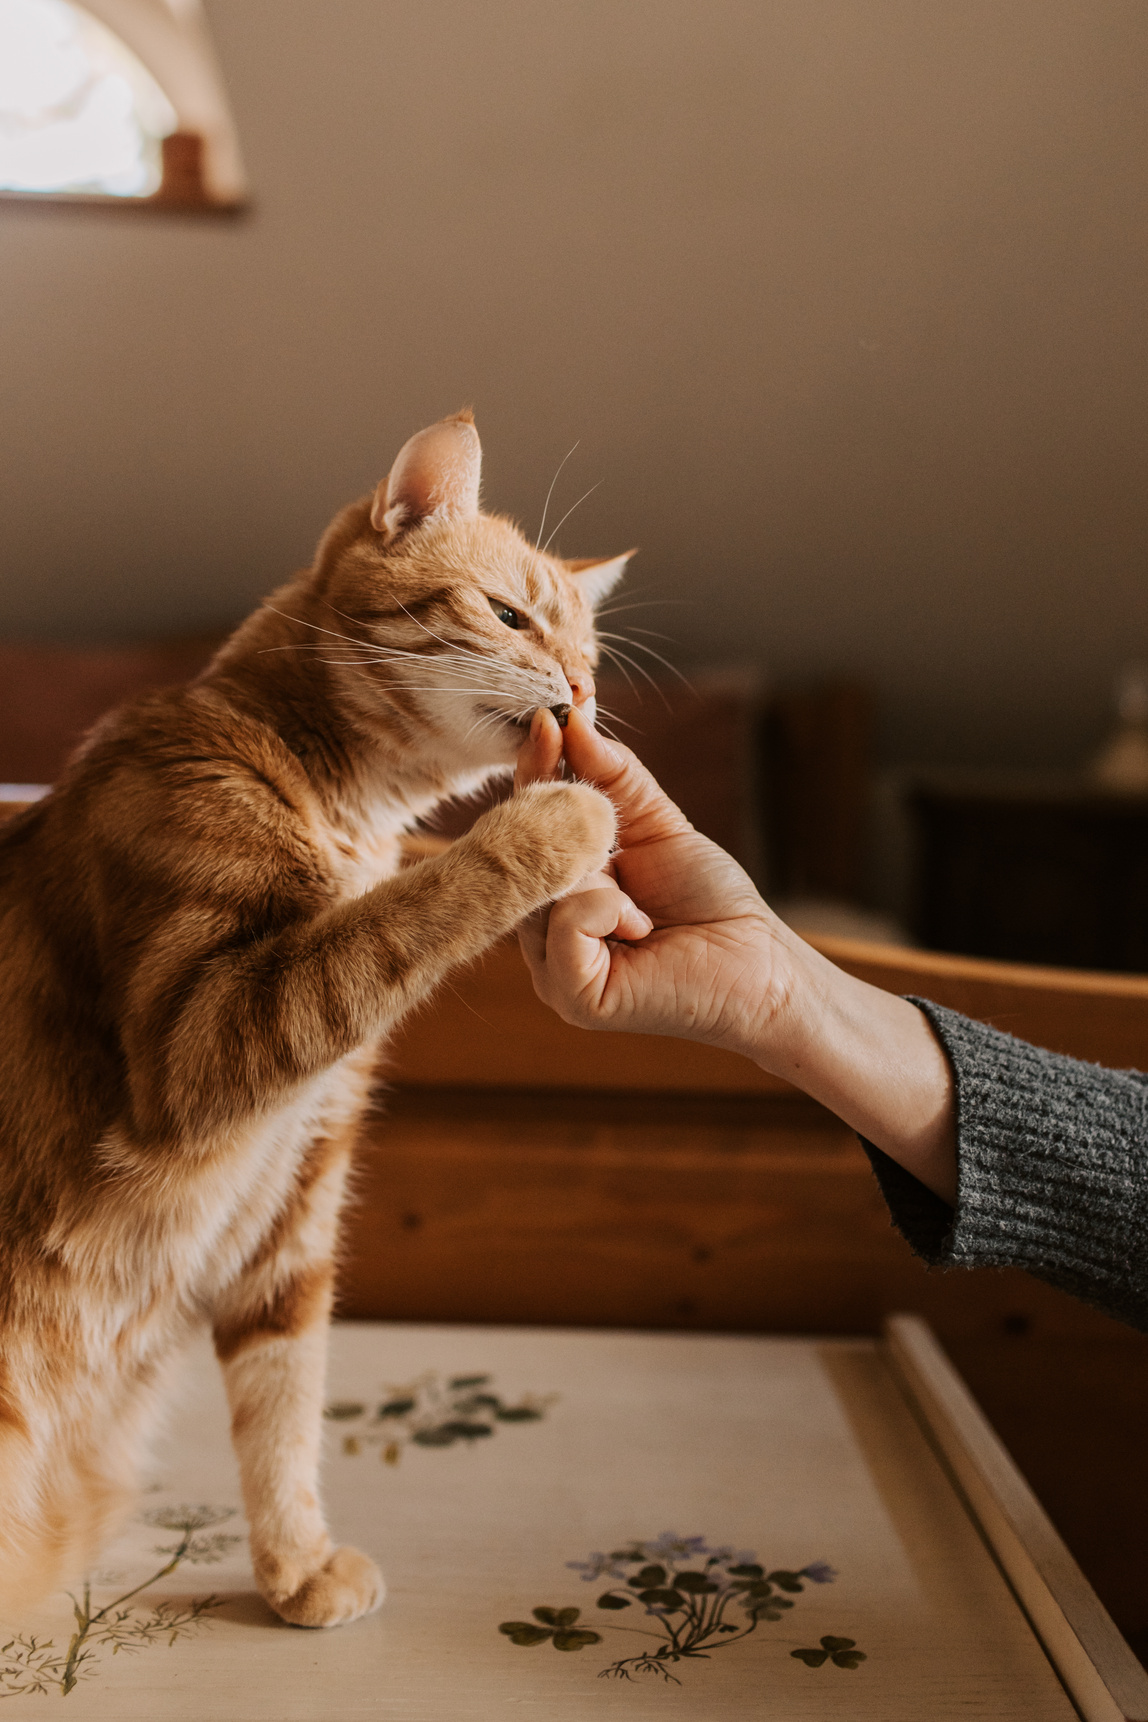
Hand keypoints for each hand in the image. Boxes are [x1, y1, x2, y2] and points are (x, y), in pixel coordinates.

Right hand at [513, 705, 799, 1058]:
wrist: (759, 962)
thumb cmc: (709, 899)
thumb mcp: (655, 822)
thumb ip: (611, 774)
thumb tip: (570, 720)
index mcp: (555, 892)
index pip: (524, 822)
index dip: (535, 768)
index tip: (551, 716)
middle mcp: (542, 931)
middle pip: (523, 851)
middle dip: (565, 818)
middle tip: (608, 817)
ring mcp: (552, 968)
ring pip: (542, 885)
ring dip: (599, 875)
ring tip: (640, 901)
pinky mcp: (573, 995)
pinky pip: (565, 923)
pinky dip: (605, 909)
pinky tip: (639, 924)